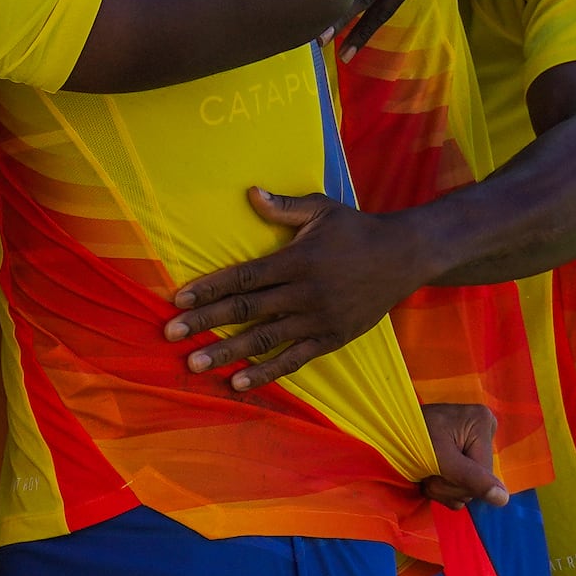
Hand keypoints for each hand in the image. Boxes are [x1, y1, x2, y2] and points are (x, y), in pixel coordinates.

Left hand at [165, 188, 430, 387]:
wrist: (404, 256)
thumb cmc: (357, 229)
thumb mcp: (322, 209)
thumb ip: (283, 206)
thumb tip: (250, 193)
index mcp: (296, 260)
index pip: (243, 277)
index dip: (208, 289)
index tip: (178, 299)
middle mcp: (303, 292)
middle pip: (245, 310)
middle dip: (205, 322)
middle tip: (171, 334)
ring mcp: (317, 319)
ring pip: (264, 339)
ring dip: (227, 352)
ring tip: (195, 364)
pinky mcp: (331, 338)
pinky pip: (293, 359)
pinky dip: (266, 372)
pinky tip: (238, 382)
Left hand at [417, 401, 504, 506]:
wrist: (386, 429)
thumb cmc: (409, 438)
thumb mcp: (440, 459)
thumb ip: (471, 479)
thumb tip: (503, 499)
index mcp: (483, 422)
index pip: (485, 474)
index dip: (459, 482)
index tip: (434, 472)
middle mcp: (484, 429)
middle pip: (478, 481)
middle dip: (449, 485)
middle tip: (427, 474)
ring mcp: (474, 441)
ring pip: (469, 486)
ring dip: (443, 488)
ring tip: (426, 473)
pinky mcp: (464, 453)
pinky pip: (463, 482)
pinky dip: (443, 485)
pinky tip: (430, 474)